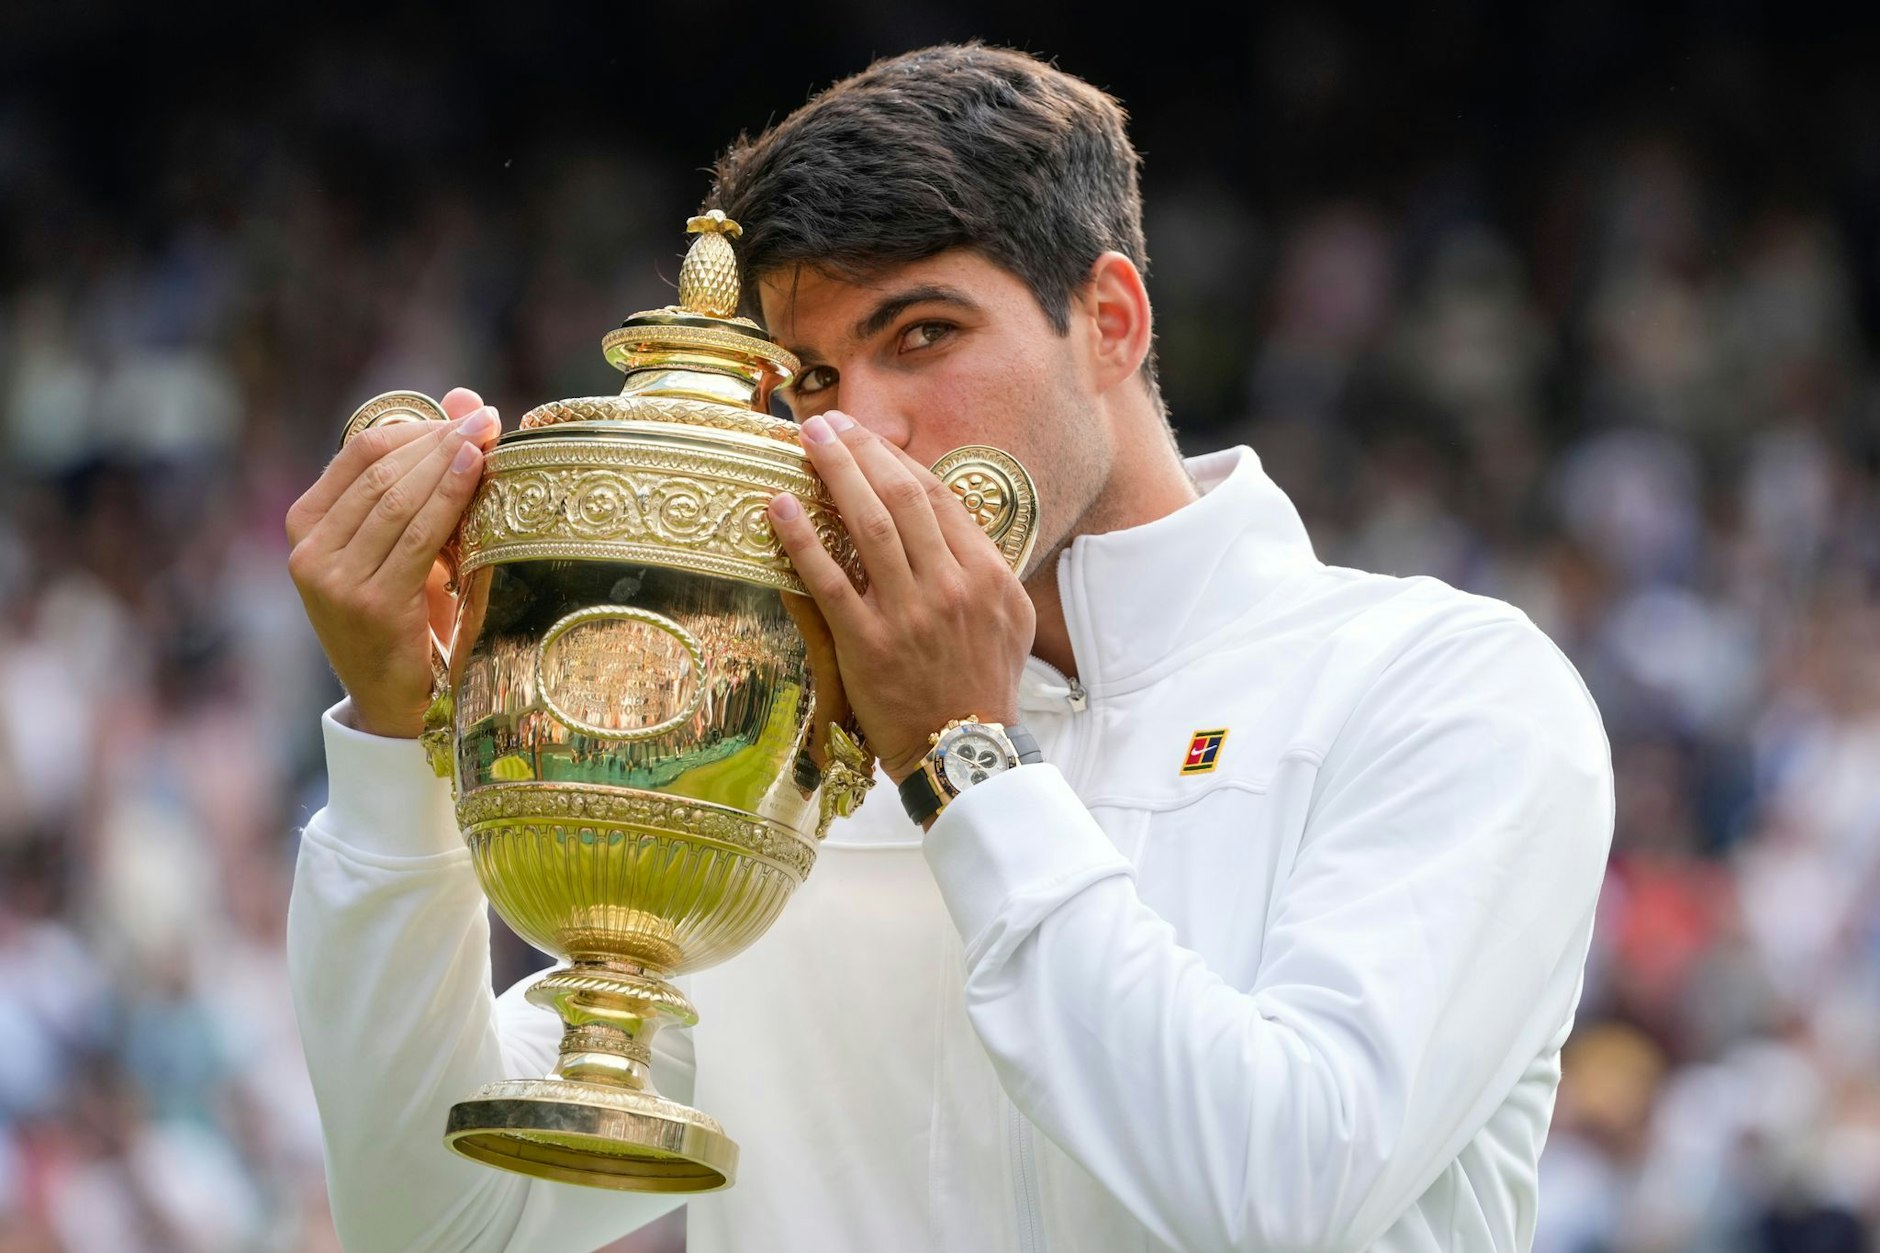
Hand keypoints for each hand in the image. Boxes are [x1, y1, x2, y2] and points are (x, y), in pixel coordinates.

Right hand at [286, 388, 501, 738]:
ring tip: (490, 438)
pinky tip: (477, 472)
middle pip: (381, 471)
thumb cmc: (410, 615)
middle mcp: (308, 551)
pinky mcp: (369, 604)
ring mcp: (332, 580)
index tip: (468, 415)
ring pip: (398, 499)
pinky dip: (450, 498)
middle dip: (440, 440)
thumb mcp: (410, 543)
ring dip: (449, 463)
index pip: (360, 452)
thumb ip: (427, 473)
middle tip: (489, 421)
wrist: (399, 702)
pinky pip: (417, 537)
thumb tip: (465, 397)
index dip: (417, 426)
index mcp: (306, 525)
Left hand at [767, 411, 1035, 783]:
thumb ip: (983, 567)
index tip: (865, 436)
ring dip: (832, 475)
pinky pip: (828, 581)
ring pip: (867, 526)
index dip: (895, 458)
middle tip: (827, 425)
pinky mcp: (868, 644)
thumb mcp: (1009, 619)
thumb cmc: (982, 684)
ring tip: (806, 443)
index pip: (936, 497)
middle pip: (900, 497)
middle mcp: (950, 586)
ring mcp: (908, 615)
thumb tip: (951, 521)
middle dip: (860, 451)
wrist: (964, 750)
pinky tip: (778, 508)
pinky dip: (801, 539)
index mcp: (986, 574)